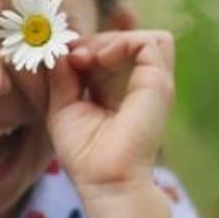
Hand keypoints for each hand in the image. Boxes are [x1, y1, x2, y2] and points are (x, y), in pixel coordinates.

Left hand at [45, 30, 174, 193]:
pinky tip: (99, 59)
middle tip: (74, 58)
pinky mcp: (159, 83)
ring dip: (112, 39)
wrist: (104, 179)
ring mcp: (153, 83)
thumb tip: (59, 49)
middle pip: (126, 41)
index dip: (87, 47)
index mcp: (120, 90)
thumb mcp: (63, 106)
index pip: (112, 51)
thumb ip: (62, 76)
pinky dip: (122, 43)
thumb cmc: (84, 153)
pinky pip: (150, 42)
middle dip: (95, 41)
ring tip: (88, 59)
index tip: (64, 59)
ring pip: (143, 37)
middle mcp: (141, 85)